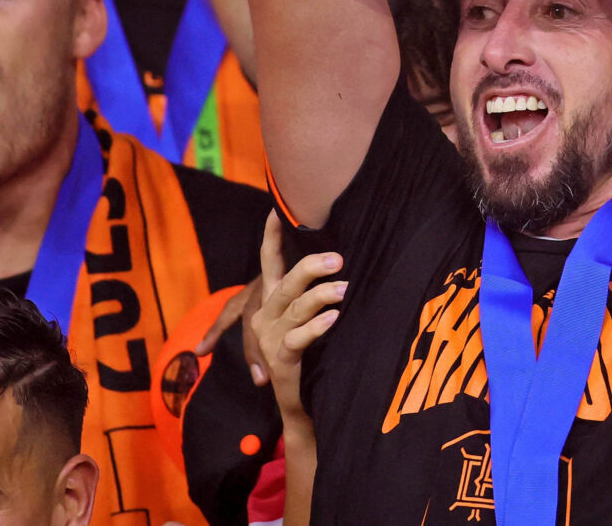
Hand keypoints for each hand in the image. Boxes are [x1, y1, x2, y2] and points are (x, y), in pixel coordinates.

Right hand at [245, 212, 343, 417]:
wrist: (295, 402)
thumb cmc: (308, 353)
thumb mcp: (306, 318)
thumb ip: (313, 292)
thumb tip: (338, 258)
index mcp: (271, 302)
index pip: (270, 262)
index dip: (271, 236)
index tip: (275, 210)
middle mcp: (267, 316)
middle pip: (286, 281)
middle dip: (310, 267)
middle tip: (339, 259)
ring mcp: (272, 338)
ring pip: (295, 308)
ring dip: (321, 296)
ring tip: (344, 290)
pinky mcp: (281, 360)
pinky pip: (298, 338)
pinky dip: (316, 327)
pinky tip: (333, 319)